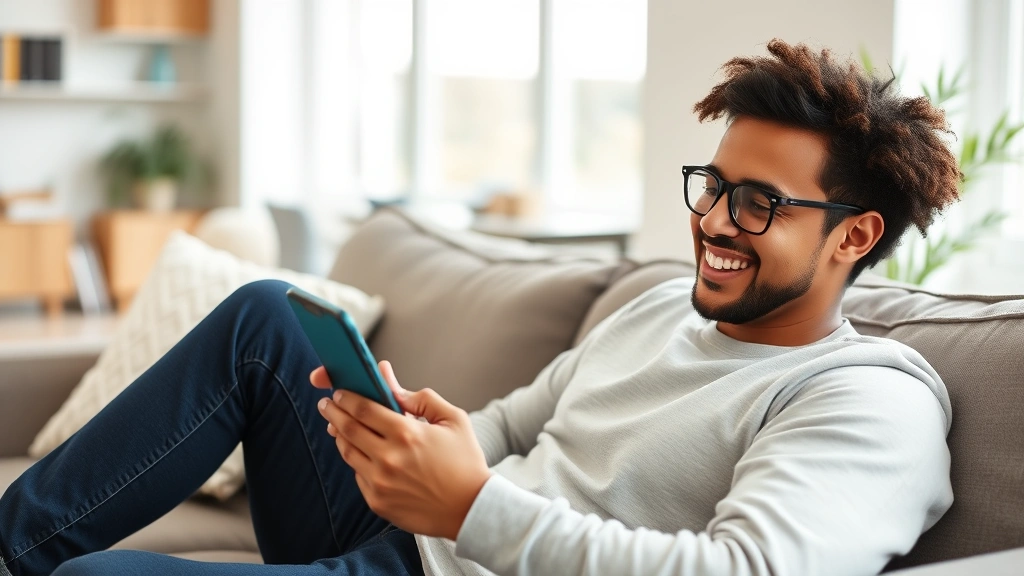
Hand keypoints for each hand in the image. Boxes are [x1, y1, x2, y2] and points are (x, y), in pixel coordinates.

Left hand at [310, 361, 491, 539]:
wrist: (472, 509)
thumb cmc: (465, 461)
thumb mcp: (453, 420)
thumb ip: (421, 398)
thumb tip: (391, 382)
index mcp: (407, 433)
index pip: (363, 408)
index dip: (347, 397)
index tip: (339, 392)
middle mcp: (389, 458)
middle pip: (348, 428)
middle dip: (333, 412)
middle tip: (326, 404)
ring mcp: (380, 483)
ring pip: (348, 453)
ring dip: (339, 436)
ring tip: (338, 427)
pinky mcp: (378, 502)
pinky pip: (358, 476)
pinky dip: (357, 462)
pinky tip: (361, 454)